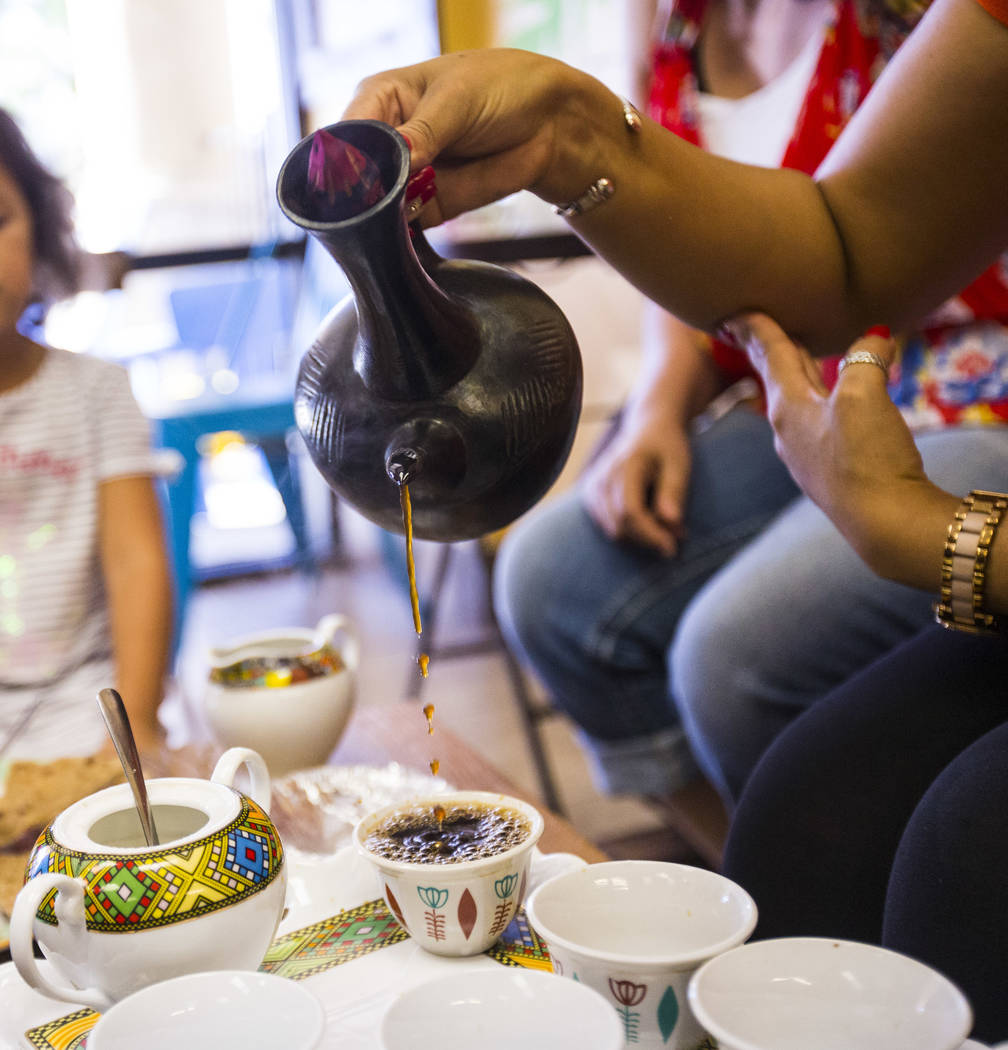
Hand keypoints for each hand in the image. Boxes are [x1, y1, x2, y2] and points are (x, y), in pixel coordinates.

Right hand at [342, 50, 598, 220]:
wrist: (549, 124)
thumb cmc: (500, 89)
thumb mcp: (458, 100)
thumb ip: (425, 132)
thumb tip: (398, 161)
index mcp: (381, 101)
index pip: (347, 134)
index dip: (344, 160)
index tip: (355, 182)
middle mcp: (386, 141)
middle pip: (355, 177)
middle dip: (361, 196)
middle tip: (374, 207)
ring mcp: (406, 177)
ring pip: (377, 207)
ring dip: (381, 220)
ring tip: (391, 221)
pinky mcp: (429, 206)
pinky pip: (406, 227)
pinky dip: (404, 235)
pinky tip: (404, 236)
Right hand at [581, 415, 689, 554]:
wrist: (647, 429)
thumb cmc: (667, 447)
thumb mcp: (679, 464)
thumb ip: (673, 492)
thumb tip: (671, 522)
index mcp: (625, 467)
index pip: (630, 512)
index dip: (650, 535)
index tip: (672, 549)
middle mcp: (602, 478)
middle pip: (619, 526)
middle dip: (648, 539)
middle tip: (676, 536)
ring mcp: (592, 488)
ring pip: (612, 530)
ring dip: (639, 538)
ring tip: (664, 526)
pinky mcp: (590, 496)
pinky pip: (607, 526)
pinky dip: (629, 531)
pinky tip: (648, 520)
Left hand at [725, 312, 930, 564]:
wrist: (884, 524)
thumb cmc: (867, 458)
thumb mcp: (866, 395)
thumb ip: (867, 358)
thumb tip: (877, 339)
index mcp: (788, 407)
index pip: (769, 355)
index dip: (758, 329)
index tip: (736, 314)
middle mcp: (788, 431)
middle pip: (780, 378)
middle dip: (769, 351)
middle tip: (753, 329)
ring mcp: (806, 456)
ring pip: (799, 402)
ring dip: (799, 377)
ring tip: (800, 359)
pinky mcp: (829, 474)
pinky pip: (819, 425)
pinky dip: (822, 403)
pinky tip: (835, 407)